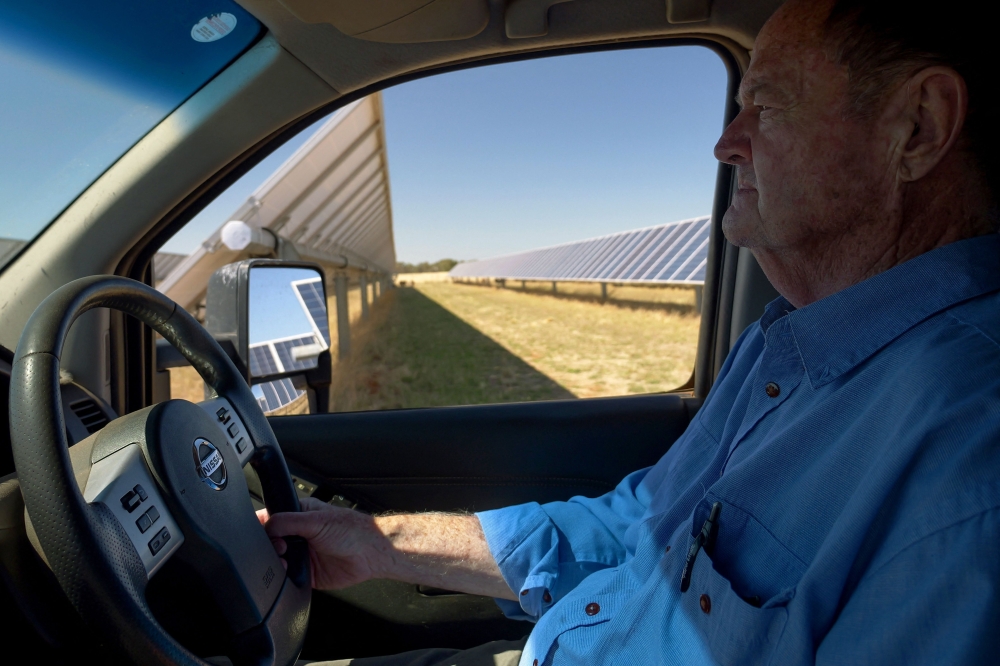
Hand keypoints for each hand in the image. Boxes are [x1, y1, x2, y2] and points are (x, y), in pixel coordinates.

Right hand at [257, 497, 385, 589]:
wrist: (371, 555)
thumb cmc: (352, 531)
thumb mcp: (316, 520)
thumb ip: (288, 521)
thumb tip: (266, 525)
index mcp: (300, 515)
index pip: (272, 517)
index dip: (262, 524)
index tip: (258, 531)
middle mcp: (299, 534)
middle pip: (271, 541)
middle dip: (269, 546)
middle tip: (279, 547)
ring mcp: (302, 554)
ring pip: (277, 560)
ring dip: (276, 562)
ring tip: (285, 560)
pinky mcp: (307, 573)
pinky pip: (288, 577)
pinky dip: (284, 577)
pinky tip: (289, 572)